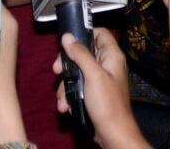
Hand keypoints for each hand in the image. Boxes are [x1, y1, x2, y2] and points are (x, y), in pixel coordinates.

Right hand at [52, 29, 148, 148]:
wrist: (113, 135)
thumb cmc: (107, 103)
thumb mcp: (93, 75)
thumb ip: (80, 54)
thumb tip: (67, 36)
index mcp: (111, 56)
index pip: (99, 33)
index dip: (84, 33)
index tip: (67, 41)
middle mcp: (106, 65)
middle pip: (83, 53)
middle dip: (67, 64)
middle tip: (56, 70)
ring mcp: (99, 80)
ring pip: (77, 72)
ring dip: (66, 85)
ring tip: (62, 99)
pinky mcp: (93, 94)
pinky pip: (78, 88)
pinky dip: (70, 96)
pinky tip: (66, 106)